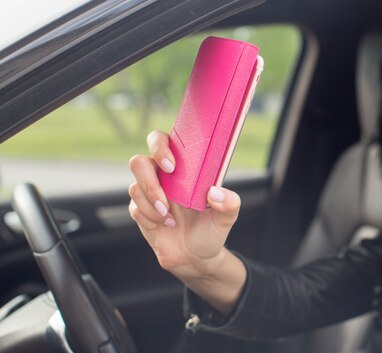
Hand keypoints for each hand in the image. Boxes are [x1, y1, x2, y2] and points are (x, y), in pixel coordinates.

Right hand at [128, 130, 240, 281]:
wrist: (195, 257)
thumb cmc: (210, 230)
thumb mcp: (226, 217)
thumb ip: (229, 203)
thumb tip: (216, 193)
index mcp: (184, 168)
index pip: (162, 141)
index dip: (160, 147)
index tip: (171, 166)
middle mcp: (163, 177)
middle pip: (139, 162)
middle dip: (149, 179)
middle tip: (167, 198)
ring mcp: (149, 193)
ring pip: (135, 187)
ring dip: (153, 205)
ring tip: (170, 218)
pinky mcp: (140, 210)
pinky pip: (134, 208)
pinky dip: (150, 218)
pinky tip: (166, 224)